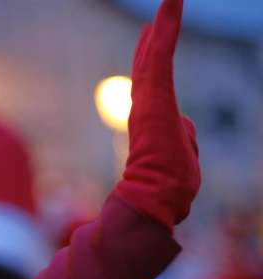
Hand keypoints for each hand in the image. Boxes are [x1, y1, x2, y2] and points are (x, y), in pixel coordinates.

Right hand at [114, 0, 200, 229]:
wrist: (147, 204)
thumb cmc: (162, 197)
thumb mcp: (180, 168)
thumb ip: (181, 144)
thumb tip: (184, 130)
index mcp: (153, 127)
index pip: (154, 90)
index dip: (150, 68)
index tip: (149, 47)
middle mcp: (148, 111)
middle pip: (151, 71)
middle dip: (153, 43)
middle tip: (155, 20)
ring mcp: (149, 104)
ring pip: (157, 59)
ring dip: (165, 26)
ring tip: (171, 0)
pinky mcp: (154, 96)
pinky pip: (162, 56)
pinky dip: (168, 28)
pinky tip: (172, 2)